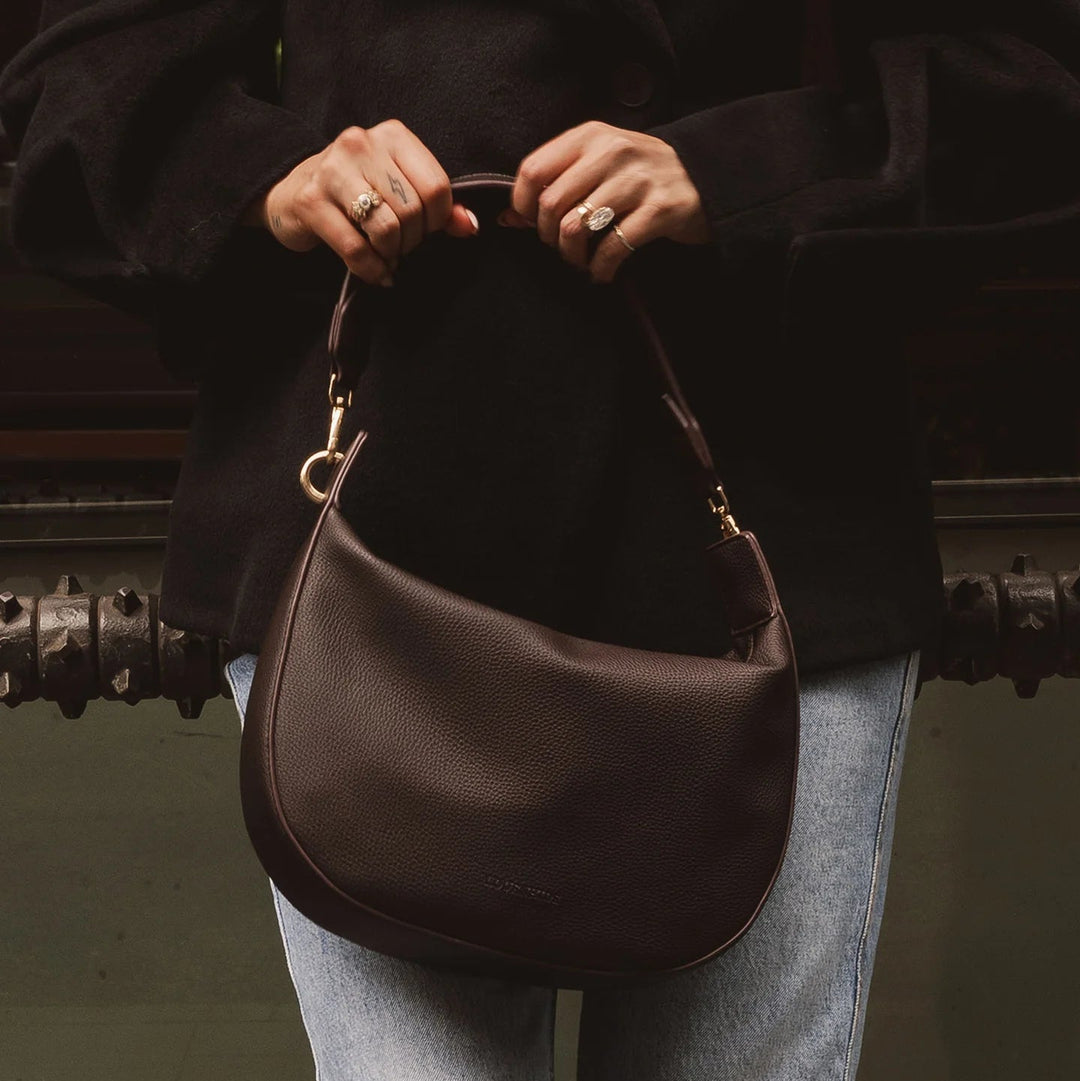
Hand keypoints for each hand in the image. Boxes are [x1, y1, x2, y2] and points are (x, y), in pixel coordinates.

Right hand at [241, 120, 478, 285]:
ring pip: (386, 229)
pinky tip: (373, 271)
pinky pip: (356, 249)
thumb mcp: (399, 188)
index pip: (436, 187)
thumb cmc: (355, 192)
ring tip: (386, 256)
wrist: (291, 191)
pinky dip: (371, 269)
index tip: (424, 231)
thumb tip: (469, 226)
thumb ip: (437, 205)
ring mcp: (332, 170)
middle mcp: (361, 143)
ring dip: (391, 255)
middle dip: (412, 241)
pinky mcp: (310, 201)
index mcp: (392, 135)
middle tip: (401, 248)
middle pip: (412, 210)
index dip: (438, 221)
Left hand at [503, 120, 709, 282]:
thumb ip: (557, 183)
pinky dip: (600, 269)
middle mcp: (612, 152)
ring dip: (572, 256)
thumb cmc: (642, 175)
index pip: (533, 170)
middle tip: (562, 247)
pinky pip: (612, 248)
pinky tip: (603, 272)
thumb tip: (508, 218)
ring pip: (575, 227)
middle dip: (548, 236)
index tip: (533, 224)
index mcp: (591, 136)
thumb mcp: (600, 164)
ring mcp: (637, 181)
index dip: (523, 206)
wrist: (706, 177)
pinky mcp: (659, 211)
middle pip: (550, 204)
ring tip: (582, 261)